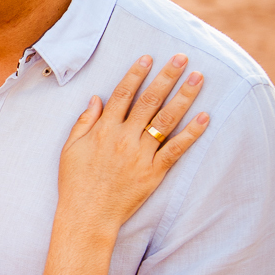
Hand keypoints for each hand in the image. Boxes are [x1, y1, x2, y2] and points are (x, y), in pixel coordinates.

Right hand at [59, 53, 207, 230]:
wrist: (86, 216)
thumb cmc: (75, 183)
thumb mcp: (70, 149)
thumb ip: (83, 122)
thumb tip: (96, 98)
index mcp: (103, 130)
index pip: (122, 95)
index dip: (136, 74)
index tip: (148, 57)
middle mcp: (123, 139)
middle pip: (148, 101)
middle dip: (166, 77)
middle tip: (182, 57)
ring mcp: (140, 155)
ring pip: (166, 120)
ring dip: (183, 97)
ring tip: (198, 78)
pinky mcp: (153, 173)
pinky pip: (175, 149)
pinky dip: (191, 133)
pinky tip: (205, 117)